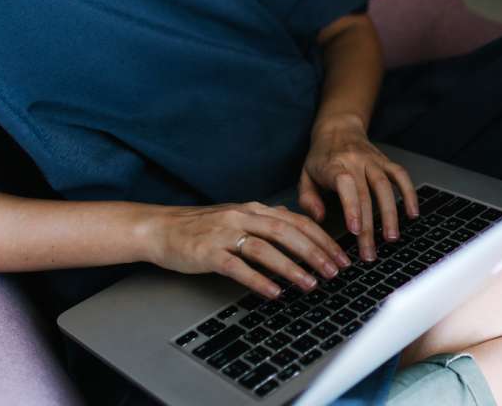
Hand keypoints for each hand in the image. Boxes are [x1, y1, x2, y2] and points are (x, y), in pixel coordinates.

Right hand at [149, 201, 351, 298]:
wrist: (160, 228)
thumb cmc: (200, 226)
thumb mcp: (237, 216)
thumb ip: (265, 219)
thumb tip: (294, 222)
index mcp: (254, 209)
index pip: (297, 221)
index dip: (322, 239)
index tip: (340, 257)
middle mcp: (243, 216)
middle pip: (287, 232)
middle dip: (315, 253)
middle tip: (334, 272)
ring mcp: (224, 233)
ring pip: (266, 248)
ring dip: (292, 267)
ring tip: (311, 284)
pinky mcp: (208, 252)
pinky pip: (238, 266)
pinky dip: (259, 280)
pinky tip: (274, 293)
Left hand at [298, 114, 418, 261]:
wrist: (338, 128)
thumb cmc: (321, 157)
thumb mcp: (305, 176)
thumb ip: (308, 199)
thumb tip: (320, 218)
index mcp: (332, 165)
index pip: (345, 184)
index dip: (351, 207)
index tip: (355, 230)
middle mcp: (354, 161)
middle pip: (365, 195)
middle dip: (369, 227)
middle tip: (369, 253)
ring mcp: (372, 160)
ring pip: (385, 187)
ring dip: (390, 214)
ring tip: (391, 238)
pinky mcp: (385, 161)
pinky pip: (401, 175)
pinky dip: (409, 193)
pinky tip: (412, 213)